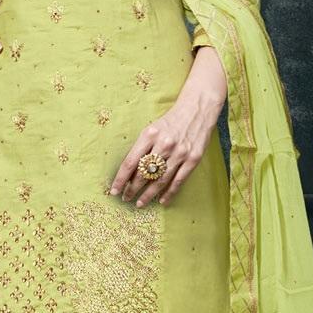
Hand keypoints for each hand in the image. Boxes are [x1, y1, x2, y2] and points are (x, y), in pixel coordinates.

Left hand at [108, 50, 226, 206]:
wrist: (197, 109)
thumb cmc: (171, 121)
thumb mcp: (152, 129)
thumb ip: (142, 148)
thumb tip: (130, 172)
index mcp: (149, 135)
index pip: (130, 162)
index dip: (121, 179)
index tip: (114, 190)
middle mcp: (164, 144)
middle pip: (144, 173)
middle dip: (133, 189)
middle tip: (126, 199)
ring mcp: (180, 152)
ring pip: (160, 180)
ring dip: (148, 194)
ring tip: (140, 203)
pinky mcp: (193, 159)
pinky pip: (178, 181)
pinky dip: (169, 193)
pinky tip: (162, 201)